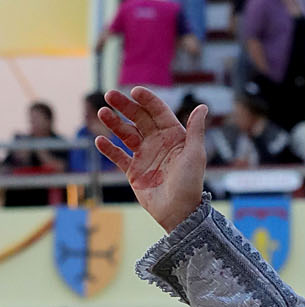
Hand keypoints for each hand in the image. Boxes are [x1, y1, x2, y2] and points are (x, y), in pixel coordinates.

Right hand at [96, 88, 207, 231]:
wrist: (179, 214)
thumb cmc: (190, 184)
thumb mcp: (195, 155)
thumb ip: (196, 130)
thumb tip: (202, 106)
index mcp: (173, 136)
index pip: (158, 112)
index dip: (147, 100)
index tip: (135, 92)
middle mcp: (157, 142)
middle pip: (138, 118)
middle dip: (124, 106)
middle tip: (109, 95)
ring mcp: (144, 155)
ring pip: (125, 133)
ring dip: (113, 122)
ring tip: (102, 113)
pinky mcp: (134, 171)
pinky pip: (118, 156)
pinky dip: (109, 149)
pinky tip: (100, 141)